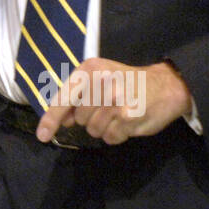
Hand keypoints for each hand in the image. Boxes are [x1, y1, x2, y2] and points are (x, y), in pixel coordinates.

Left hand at [37, 57, 192, 145]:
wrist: (166, 85)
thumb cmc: (128, 82)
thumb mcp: (100, 78)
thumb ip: (79, 97)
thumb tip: (62, 120)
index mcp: (90, 70)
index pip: (64, 99)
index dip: (51, 119)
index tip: (42, 136)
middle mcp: (101, 83)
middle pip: (80, 119)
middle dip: (91, 119)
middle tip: (109, 107)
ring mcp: (115, 101)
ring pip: (94, 131)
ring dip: (105, 127)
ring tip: (120, 113)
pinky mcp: (128, 117)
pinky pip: (110, 138)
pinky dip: (117, 134)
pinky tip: (128, 121)